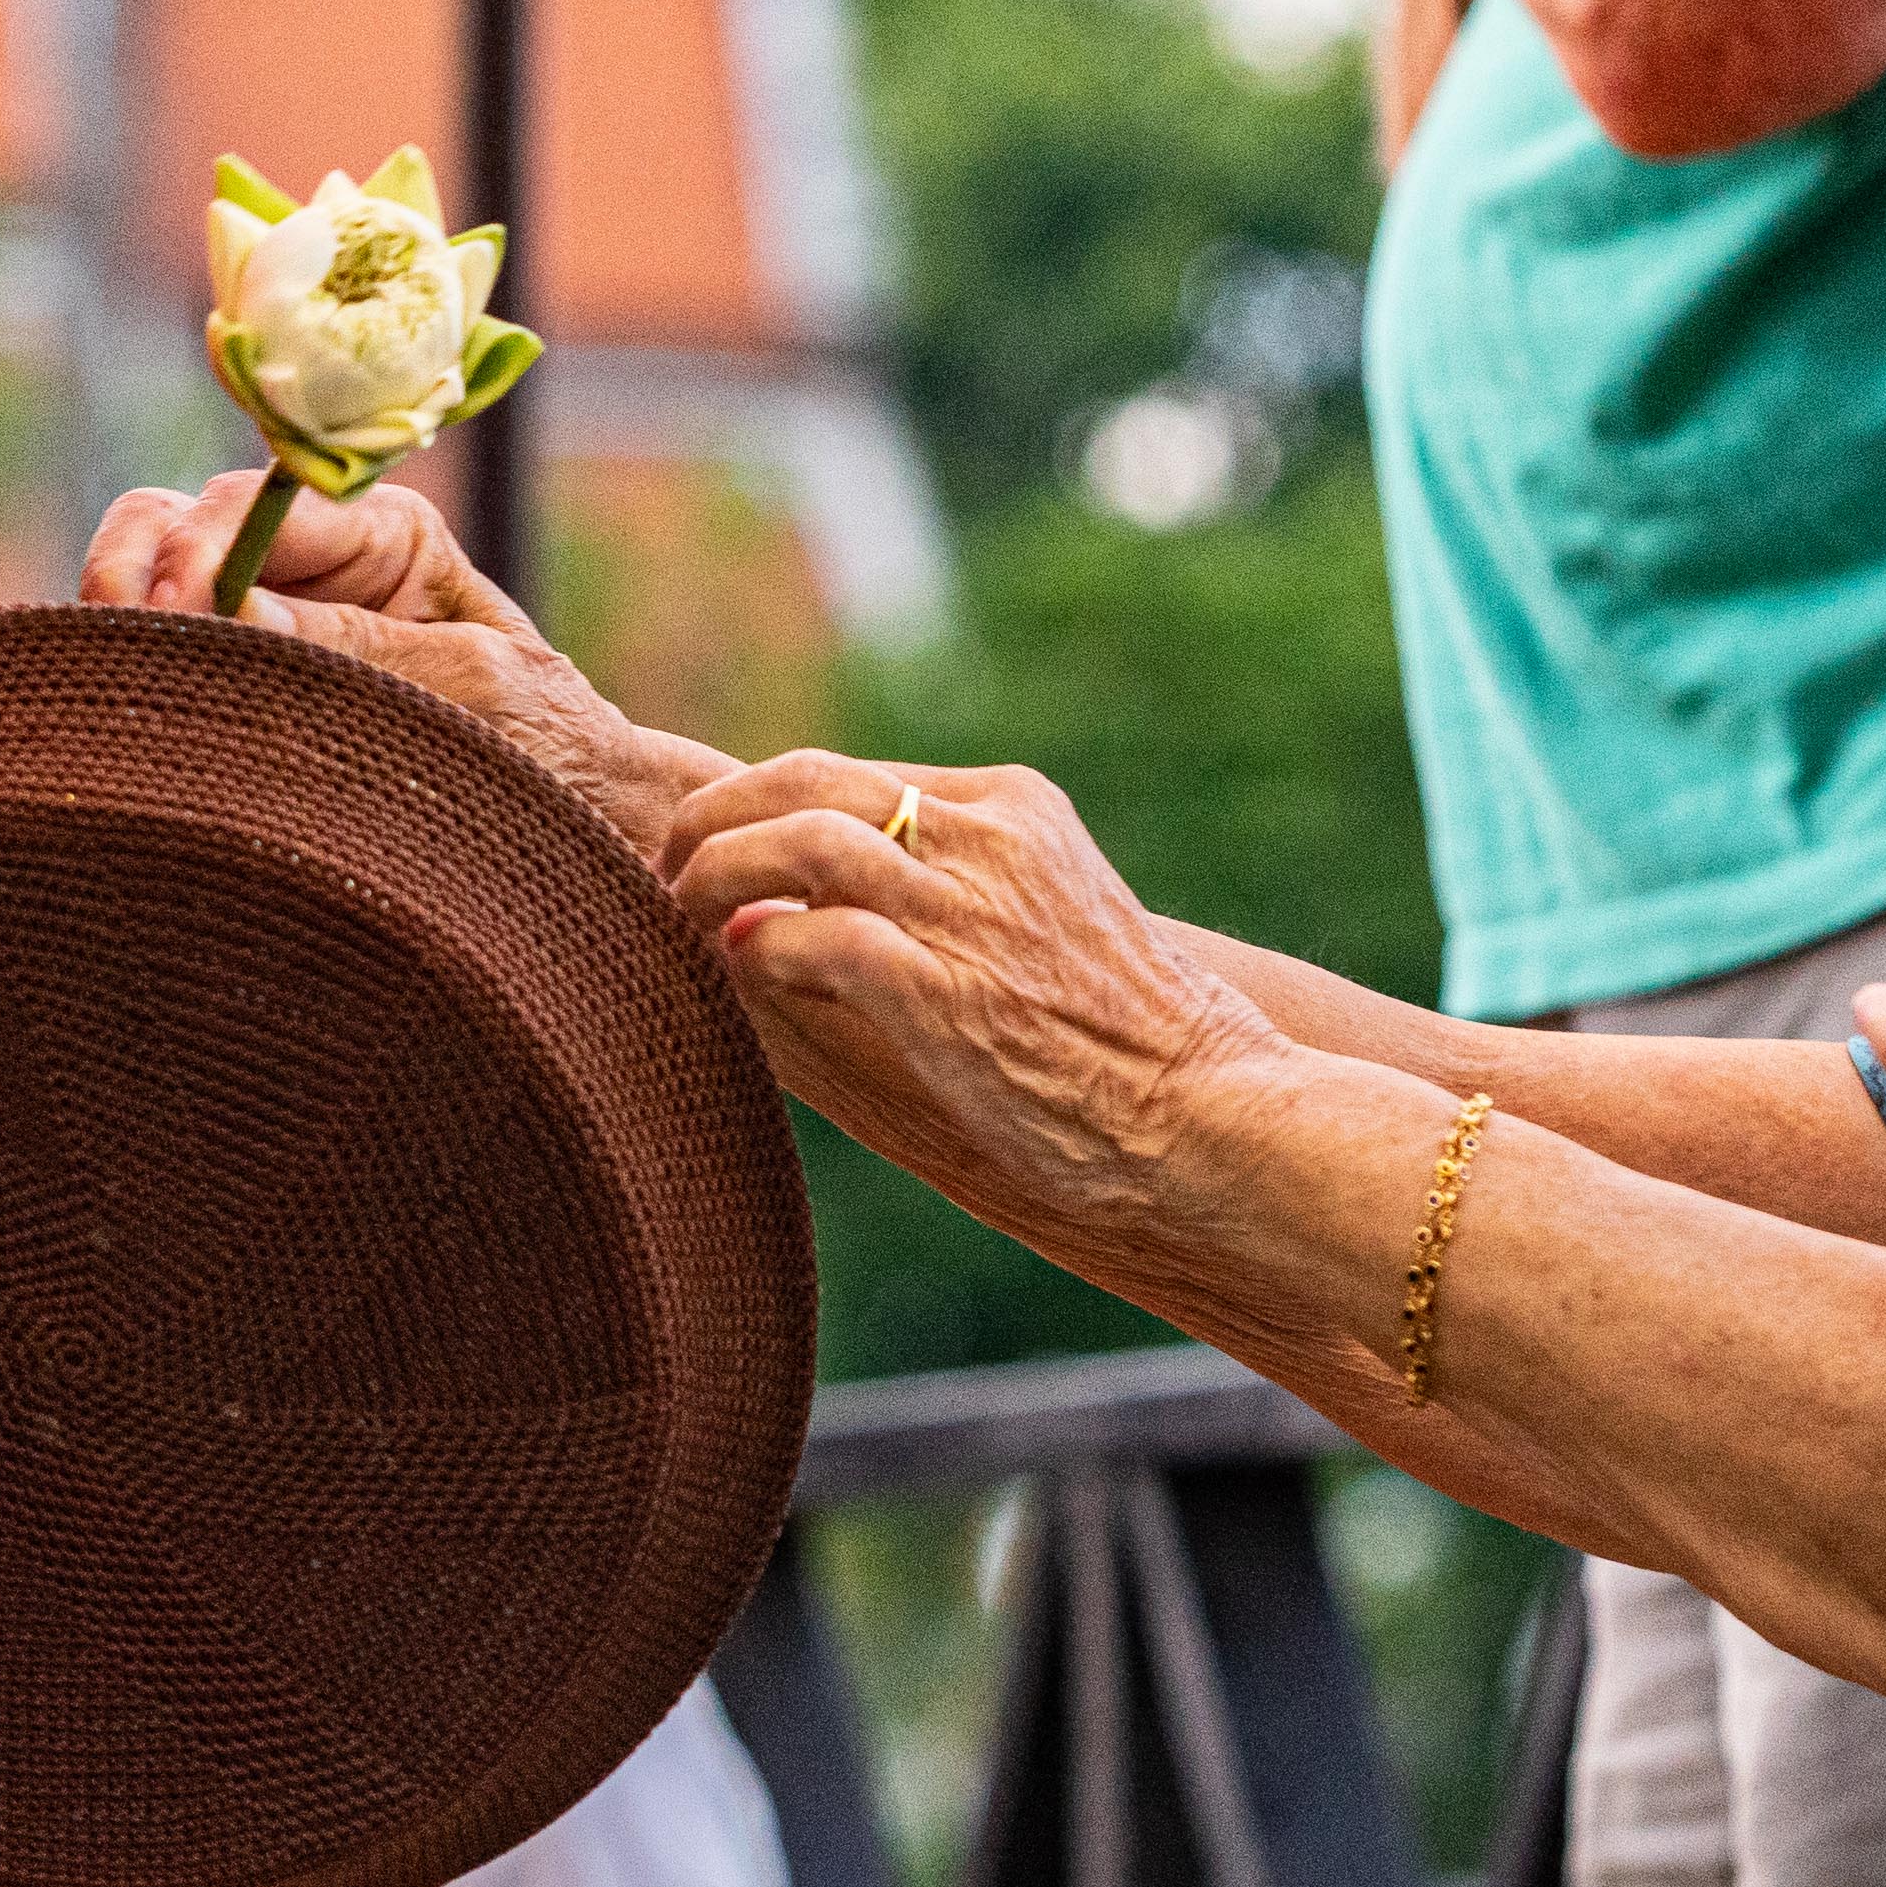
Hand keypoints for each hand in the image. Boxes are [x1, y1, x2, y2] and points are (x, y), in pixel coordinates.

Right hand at [78, 475, 716, 856]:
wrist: (579, 832)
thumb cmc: (547, 756)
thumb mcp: (469, 695)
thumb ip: (354, 651)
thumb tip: (228, 610)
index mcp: (381, 535)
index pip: (251, 503)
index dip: (195, 546)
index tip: (171, 608)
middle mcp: (310, 565)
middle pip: (175, 526)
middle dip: (131, 569)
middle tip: (113, 637)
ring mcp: (266, 627)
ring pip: (146, 589)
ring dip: (118, 625)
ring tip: (107, 681)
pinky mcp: (238, 695)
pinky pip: (158, 667)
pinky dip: (125, 677)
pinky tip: (114, 713)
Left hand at [662, 753, 1260, 1288]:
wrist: (1218, 1114)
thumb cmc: (1134, 1046)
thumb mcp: (1054, 922)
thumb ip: (955, 897)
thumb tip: (815, 916)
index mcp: (1015, 808)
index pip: (854, 772)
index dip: (765, 803)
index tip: (718, 848)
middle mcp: (987, 838)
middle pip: (806, 778)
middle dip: (717, 815)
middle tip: (667, 867)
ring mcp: (965, 910)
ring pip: (794, 840)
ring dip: (713, 873)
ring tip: (677, 913)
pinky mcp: (944, 990)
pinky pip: (811, 936)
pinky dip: (759, 949)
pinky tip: (741, 974)